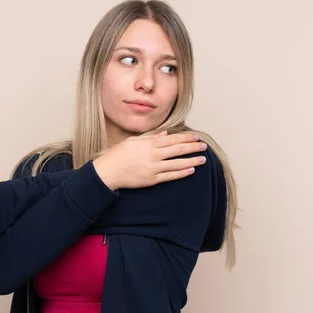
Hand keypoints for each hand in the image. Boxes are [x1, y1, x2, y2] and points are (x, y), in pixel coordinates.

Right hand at [92, 131, 207, 190]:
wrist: (108, 172)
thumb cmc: (117, 155)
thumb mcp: (132, 141)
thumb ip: (149, 137)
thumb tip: (164, 133)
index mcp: (149, 143)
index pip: (172, 139)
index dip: (186, 138)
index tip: (196, 137)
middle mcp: (153, 154)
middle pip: (178, 150)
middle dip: (193, 147)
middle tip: (204, 146)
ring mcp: (154, 168)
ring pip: (177, 163)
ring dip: (192, 161)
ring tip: (203, 159)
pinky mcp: (152, 180)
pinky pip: (171, 176)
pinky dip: (182, 173)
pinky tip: (191, 170)